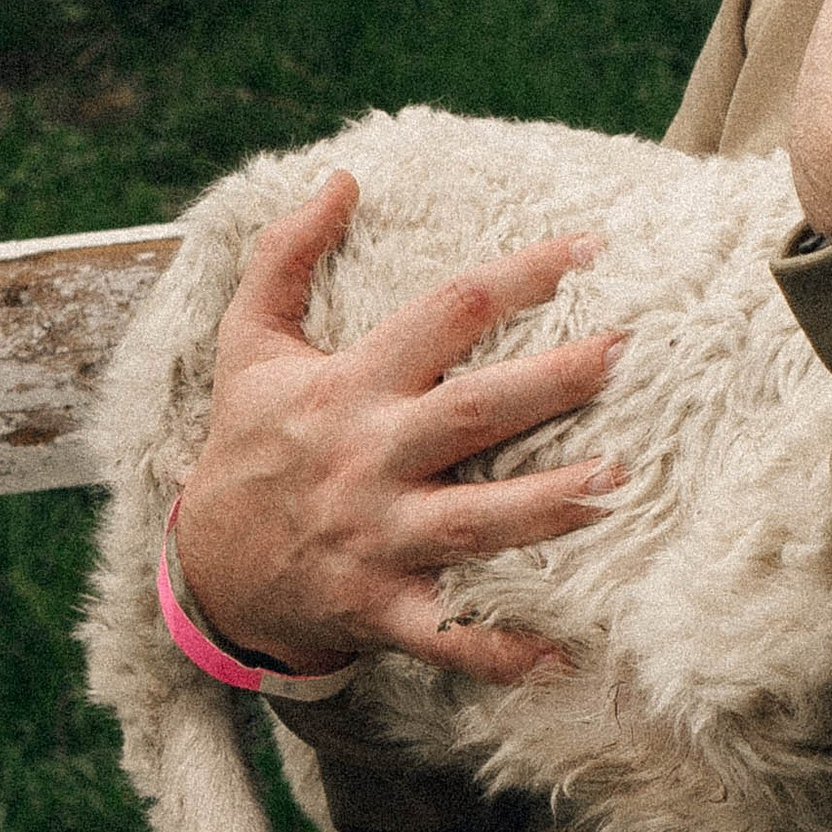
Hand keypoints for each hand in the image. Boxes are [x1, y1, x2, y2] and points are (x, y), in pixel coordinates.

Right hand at [173, 173, 624, 686]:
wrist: (206, 569)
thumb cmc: (248, 443)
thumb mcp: (250, 344)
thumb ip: (287, 254)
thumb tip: (341, 177)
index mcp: (350, 386)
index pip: (443, 314)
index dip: (516, 276)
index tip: (589, 248)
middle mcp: (368, 459)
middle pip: (471, 413)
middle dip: (550, 383)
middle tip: (625, 354)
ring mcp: (376, 538)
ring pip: (472, 522)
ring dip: (546, 507)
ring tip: (619, 483)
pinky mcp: (378, 607)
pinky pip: (446, 633)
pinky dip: (501, 650)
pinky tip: (565, 654)